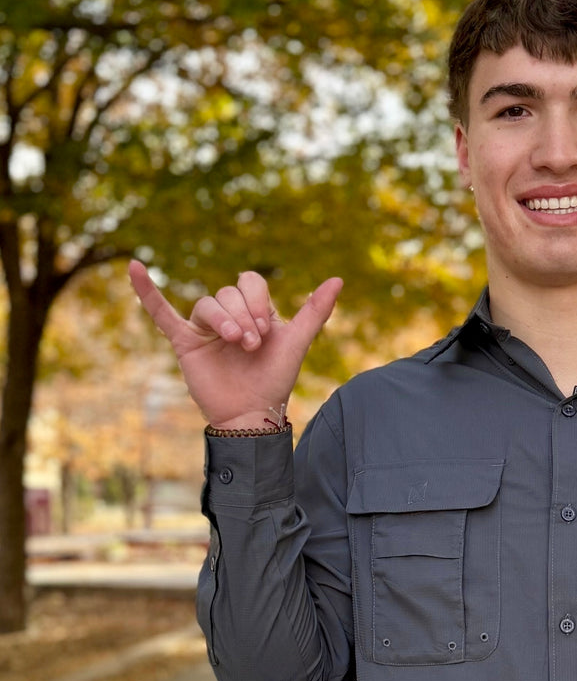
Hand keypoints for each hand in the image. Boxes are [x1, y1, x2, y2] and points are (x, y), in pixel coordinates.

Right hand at [129, 261, 341, 428]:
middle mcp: (228, 316)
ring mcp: (205, 328)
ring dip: (223, 319)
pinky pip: (161, 313)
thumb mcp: (298, 342)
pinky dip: (146, 291)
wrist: (252, 414)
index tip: (268, 331)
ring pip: (207, 303)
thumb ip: (316, 311)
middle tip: (253, 343)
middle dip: (244, 315)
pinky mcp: (185, 342)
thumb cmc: (276, 380)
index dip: (258, 301)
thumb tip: (339, 279)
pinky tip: (134, 267)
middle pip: (228, 293)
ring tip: (236, 342)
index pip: (250, 283)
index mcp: (254, 311)